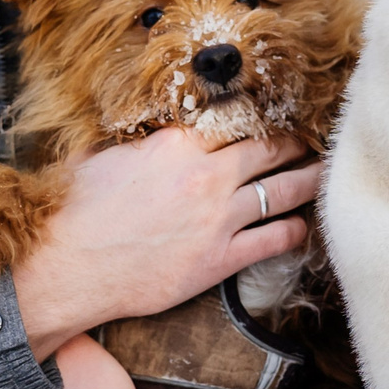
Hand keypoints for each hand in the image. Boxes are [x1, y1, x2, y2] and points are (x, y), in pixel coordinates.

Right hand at [12, 127, 319, 354]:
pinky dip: (295, 231)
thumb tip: (137, 134)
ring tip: (323, 174)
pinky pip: (274, 239)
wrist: (66, 269)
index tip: (277, 119)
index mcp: (178, 144)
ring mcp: (218, 218)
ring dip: (309, 181)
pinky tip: (303, 226)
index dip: (262, 120)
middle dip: (296, 145)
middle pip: (271, 151)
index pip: (237, 122)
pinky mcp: (220, 260)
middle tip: (313, 142)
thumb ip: (134, 144)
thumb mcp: (102, 159)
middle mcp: (206, 175)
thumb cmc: (75, 213)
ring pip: (283, 191)